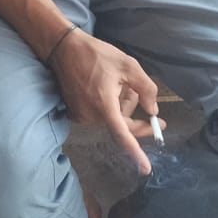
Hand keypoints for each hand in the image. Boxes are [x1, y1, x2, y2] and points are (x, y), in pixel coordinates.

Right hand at [48, 29, 159, 175]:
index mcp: (104, 105)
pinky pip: (100, 115)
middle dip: (134, 114)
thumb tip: (153, 110)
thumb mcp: (128, 65)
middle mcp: (91, 115)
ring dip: (122, 106)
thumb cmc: (97, 54)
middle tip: (150, 108)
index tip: (147, 169)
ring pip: (111, 119)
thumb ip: (146, 89)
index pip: (123, 135)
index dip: (136, 153)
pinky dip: (109, 106)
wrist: (63, 48)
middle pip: (121, 125)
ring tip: (124, 85)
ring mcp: (81, 115)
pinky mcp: (75, 112)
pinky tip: (110, 87)